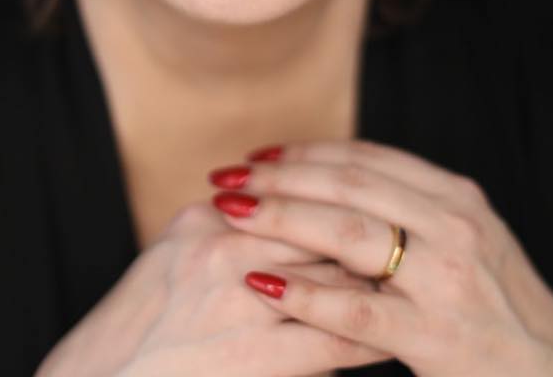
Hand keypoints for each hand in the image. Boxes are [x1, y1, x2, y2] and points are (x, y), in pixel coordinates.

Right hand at [33, 199, 388, 376]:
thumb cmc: (135, 328)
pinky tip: (397, 338)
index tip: (377, 202)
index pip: (292, 197)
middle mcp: (224, 247)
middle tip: (412, 235)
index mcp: (206, 221)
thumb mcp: (175, 258)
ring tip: (417, 282)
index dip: (337, 200)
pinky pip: (333, 337)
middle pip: (319, 229)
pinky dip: (370, 335)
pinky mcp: (257, 355)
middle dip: (368, 234)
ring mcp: (240, 298)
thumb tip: (273, 211)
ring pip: (335, 278)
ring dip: (380, 282)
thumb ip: (224, 229)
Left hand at [208, 141, 552, 376]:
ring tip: (232, 213)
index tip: (260, 154)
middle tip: (229, 176)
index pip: (366, 158)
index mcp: (456, 196)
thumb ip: (409, 205)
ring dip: (282, 220)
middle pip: (349, 186)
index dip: (306, 152)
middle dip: (281, 178)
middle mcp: (454, 226)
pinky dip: (304, 295)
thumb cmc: (494, 306)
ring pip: (348, 235)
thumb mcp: (465, 238)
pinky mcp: (436, 336)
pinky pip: (356, 312)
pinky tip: (261, 285)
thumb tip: (330, 180)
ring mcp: (446, 280)